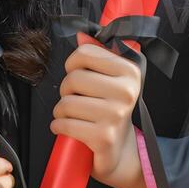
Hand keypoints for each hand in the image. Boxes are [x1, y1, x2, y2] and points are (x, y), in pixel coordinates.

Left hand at [51, 42, 148, 187]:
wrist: (121, 152)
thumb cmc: (111, 111)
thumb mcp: (110, 80)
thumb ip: (97, 55)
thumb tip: (82, 35)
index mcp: (130, 71)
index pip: (84, 53)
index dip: (73, 65)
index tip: (79, 76)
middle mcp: (126, 91)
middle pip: (73, 78)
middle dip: (66, 90)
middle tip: (76, 100)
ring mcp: (116, 115)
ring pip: (66, 103)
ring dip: (61, 112)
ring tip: (73, 116)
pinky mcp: (103, 137)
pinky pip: (64, 124)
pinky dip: (59, 127)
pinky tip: (67, 128)